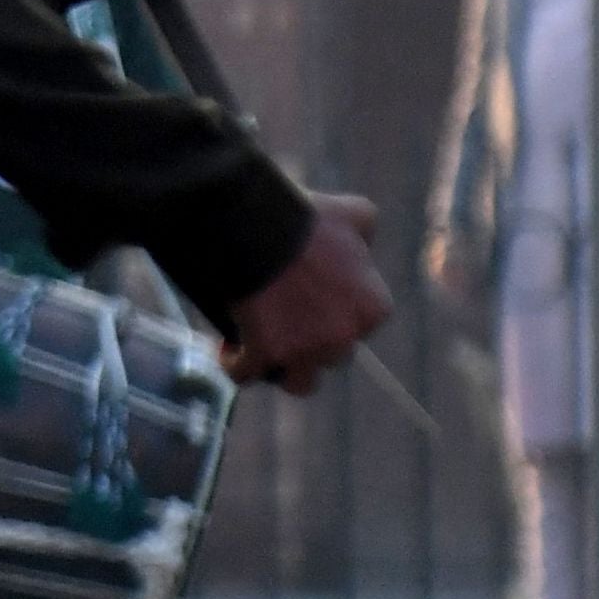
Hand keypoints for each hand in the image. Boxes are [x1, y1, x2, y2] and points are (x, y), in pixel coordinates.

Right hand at [226, 192, 393, 396]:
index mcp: (373, 309)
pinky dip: (234, 364)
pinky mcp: (265, 354)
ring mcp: (306, 351)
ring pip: (299, 383)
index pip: (357, 326)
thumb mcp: (354, 215)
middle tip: (283, 321)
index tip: (308, 303)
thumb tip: (361, 240)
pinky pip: (245, 374)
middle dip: (310, 344)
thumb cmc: (306, 221)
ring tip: (260, 351)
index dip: (333, 316)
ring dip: (283, 370)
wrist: (258, 229)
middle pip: (330, 357)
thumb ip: (366, 230)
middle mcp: (346, 338)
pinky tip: (225, 348)